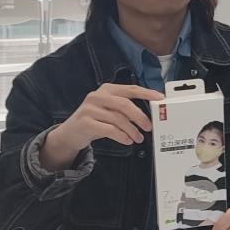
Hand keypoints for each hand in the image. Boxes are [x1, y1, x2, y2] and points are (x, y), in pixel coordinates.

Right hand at [40, 83, 162, 170]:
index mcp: (107, 90)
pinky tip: (127, 140)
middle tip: (149, 127)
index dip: (147, 93)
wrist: (70, 133)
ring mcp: (90, 109)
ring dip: (132, 130)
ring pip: (118, 119)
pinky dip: (121, 136)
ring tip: (138, 138)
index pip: (130, 89)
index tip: (160, 99)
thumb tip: (147, 115)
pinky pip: (109, 129)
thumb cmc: (94, 121)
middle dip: (140, 116)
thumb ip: (125, 109)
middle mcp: (97, 96)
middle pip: (125, 104)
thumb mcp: (108, 110)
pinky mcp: (86, 122)